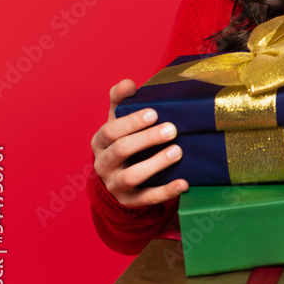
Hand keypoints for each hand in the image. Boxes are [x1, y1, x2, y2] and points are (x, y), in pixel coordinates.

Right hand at [92, 79, 188, 206]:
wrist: (116, 180)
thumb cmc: (122, 142)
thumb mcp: (118, 122)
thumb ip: (121, 101)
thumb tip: (128, 83)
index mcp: (100, 142)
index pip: (110, 131)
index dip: (131, 122)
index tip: (154, 113)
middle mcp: (103, 164)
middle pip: (120, 151)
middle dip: (146, 139)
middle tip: (171, 129)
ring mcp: (115, 185)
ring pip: (131, 177)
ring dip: (155, 164)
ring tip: (177, 152)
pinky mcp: (130, 201)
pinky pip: (147, 198)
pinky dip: (166, 192)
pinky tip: (184, 184)